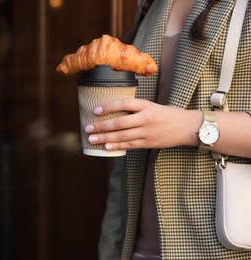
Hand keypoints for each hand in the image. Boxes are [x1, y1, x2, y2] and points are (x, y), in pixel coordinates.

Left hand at [84, 98, 201, 150]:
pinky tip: (106, 147)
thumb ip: (135, 108)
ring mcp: (147, 132)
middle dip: (101, 126)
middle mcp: (146, 118)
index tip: (95, 110)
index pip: (124, 103)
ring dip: (105, 138)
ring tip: (92, 139)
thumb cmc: (167, 114)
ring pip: (122, 136)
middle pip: (120, 122)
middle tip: (88, 128)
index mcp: (146, 105)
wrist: (187, 127)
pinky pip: (130, 146)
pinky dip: (117, 146)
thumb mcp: (152, 106)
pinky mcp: (149, 143)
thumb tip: (113, 111)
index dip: (108, 106)